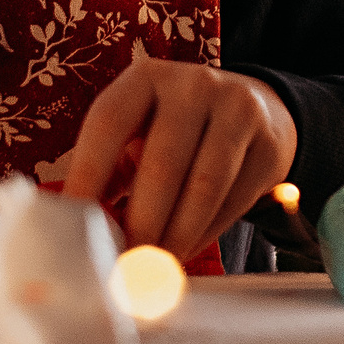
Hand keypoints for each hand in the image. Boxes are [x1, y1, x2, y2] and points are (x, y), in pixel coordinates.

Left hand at [59, 59, 295, 259]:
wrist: (259, 109)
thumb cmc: (179, 130)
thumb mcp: (141, 129)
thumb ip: (112, 168)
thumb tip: (86, 223)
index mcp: (146, 78)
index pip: (109, 121)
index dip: (88, 173)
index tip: (75, 219)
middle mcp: (193, 85)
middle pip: (162, 164)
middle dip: (141, 222)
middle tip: (125, 261)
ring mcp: (237, 110)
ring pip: (203, 187)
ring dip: (175, 236)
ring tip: (154, 265)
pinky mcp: (268, 144)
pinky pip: (234, 200)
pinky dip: (205, 234)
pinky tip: (185, 249)